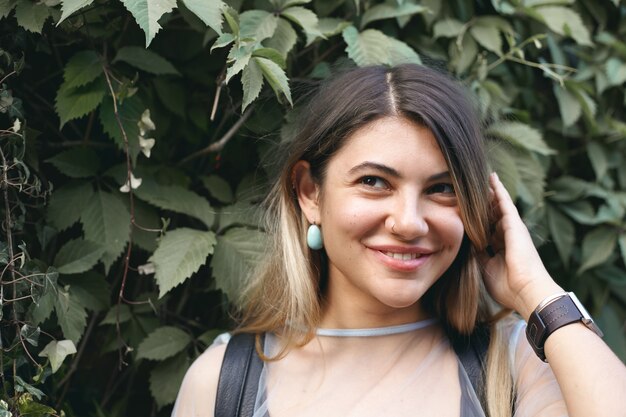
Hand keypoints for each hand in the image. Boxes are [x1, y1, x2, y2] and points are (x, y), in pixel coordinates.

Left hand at [481, 173, 562, 319]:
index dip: (478, 220)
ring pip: (497, 206)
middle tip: (471, 188)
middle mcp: (507, 236)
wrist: (526, 291)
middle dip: (483, 204)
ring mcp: (512, 228)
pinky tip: (492, 177)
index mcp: (500, 248)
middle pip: (491, 215)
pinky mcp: (514, 223)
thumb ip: (478, 254)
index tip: (468, 211)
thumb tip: (468, 244)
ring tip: (481, 177)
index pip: (486, 229)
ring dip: (489, 192)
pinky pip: (504, 202)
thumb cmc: (508, 286)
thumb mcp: (486, 268)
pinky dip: (498, 189)